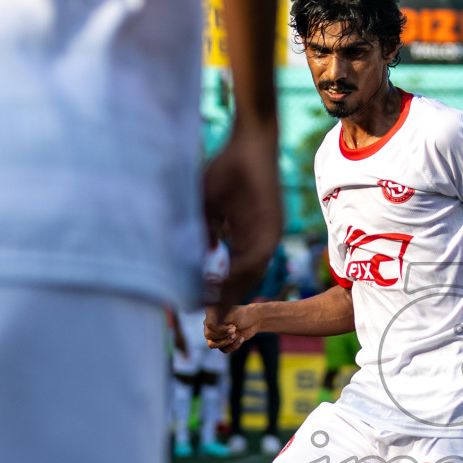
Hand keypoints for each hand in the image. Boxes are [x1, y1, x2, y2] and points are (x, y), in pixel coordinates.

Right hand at [203, 125, 282, 310]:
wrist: (250, 142)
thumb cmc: (225, 169)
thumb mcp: (207, 207)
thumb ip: (202, 232)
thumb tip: (191, 258)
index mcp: (246, 238)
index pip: (232, 273)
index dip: (216, 291)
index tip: (198, 304)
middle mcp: (259, 241)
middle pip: (243, 281)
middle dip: (224, 302)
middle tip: (207, 320)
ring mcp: (268, 236)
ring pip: (249, 275)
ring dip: (230, 294)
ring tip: (212, 311)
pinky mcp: (272, 228)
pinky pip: (253, 259)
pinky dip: (236, 274)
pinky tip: (218, 285)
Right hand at [204, 305, 257, 353]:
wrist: (253, 321)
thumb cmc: (242, 315)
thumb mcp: (232, 314)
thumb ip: (221, 320)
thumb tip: (213, 327)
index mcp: (211, 314)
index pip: (209, 325)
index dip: (221, 329)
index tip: (233, 327)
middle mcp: (210, 324)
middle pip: (208, 335)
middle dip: (223, 335)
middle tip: (234, 330)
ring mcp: (215, 334)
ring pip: (212, 345)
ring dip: (226, 342)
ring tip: (236, 335)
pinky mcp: (222, 343)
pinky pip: (223, 350)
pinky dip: (234, 346)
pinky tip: (241, 338)